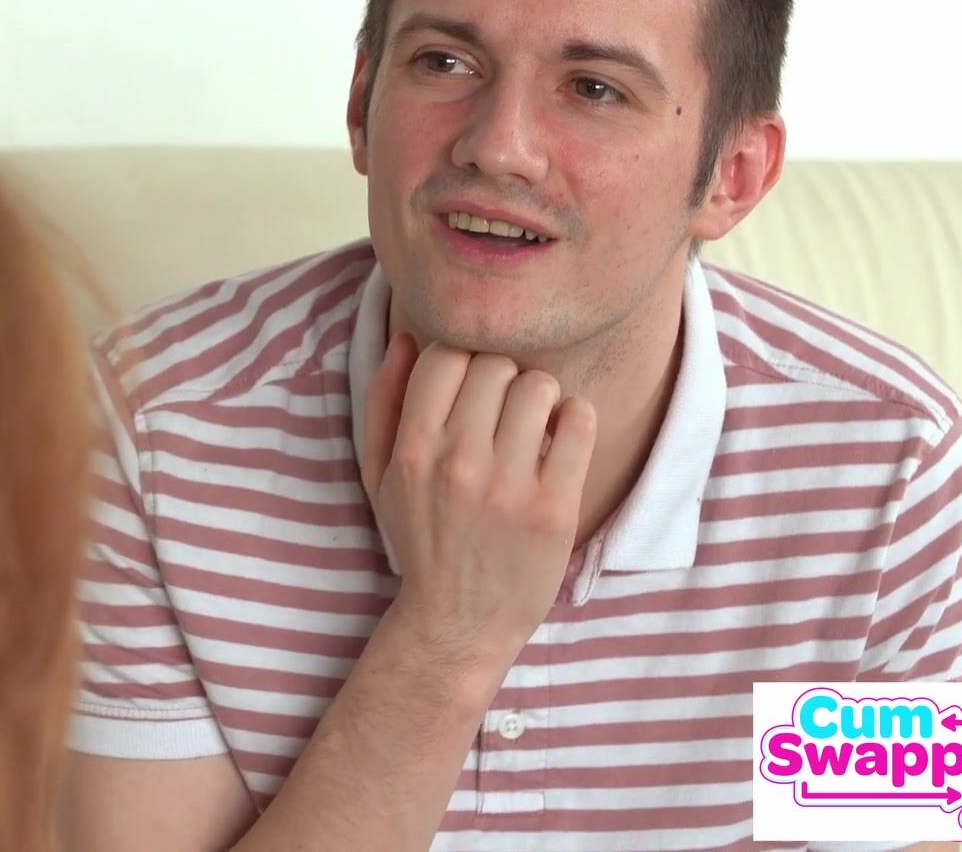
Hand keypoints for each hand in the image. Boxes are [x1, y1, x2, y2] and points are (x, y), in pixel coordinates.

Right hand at [359, 336, 597, 664]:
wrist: (458, 622)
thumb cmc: (421, 542)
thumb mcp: (381, 476)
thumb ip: (384, 404)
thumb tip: (406, 338)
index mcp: (413, 451)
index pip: (445, 356)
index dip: (462, 362)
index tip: (470, 390)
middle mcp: (458, 464)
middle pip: (495, 365)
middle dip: (503, 379)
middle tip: (503, 413)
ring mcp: (509, 487)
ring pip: (538, 385)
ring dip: (540, 397)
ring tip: (534, 426)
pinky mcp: (554, 507)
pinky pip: (580, 421)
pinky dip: (576, 417)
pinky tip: (561, 439)